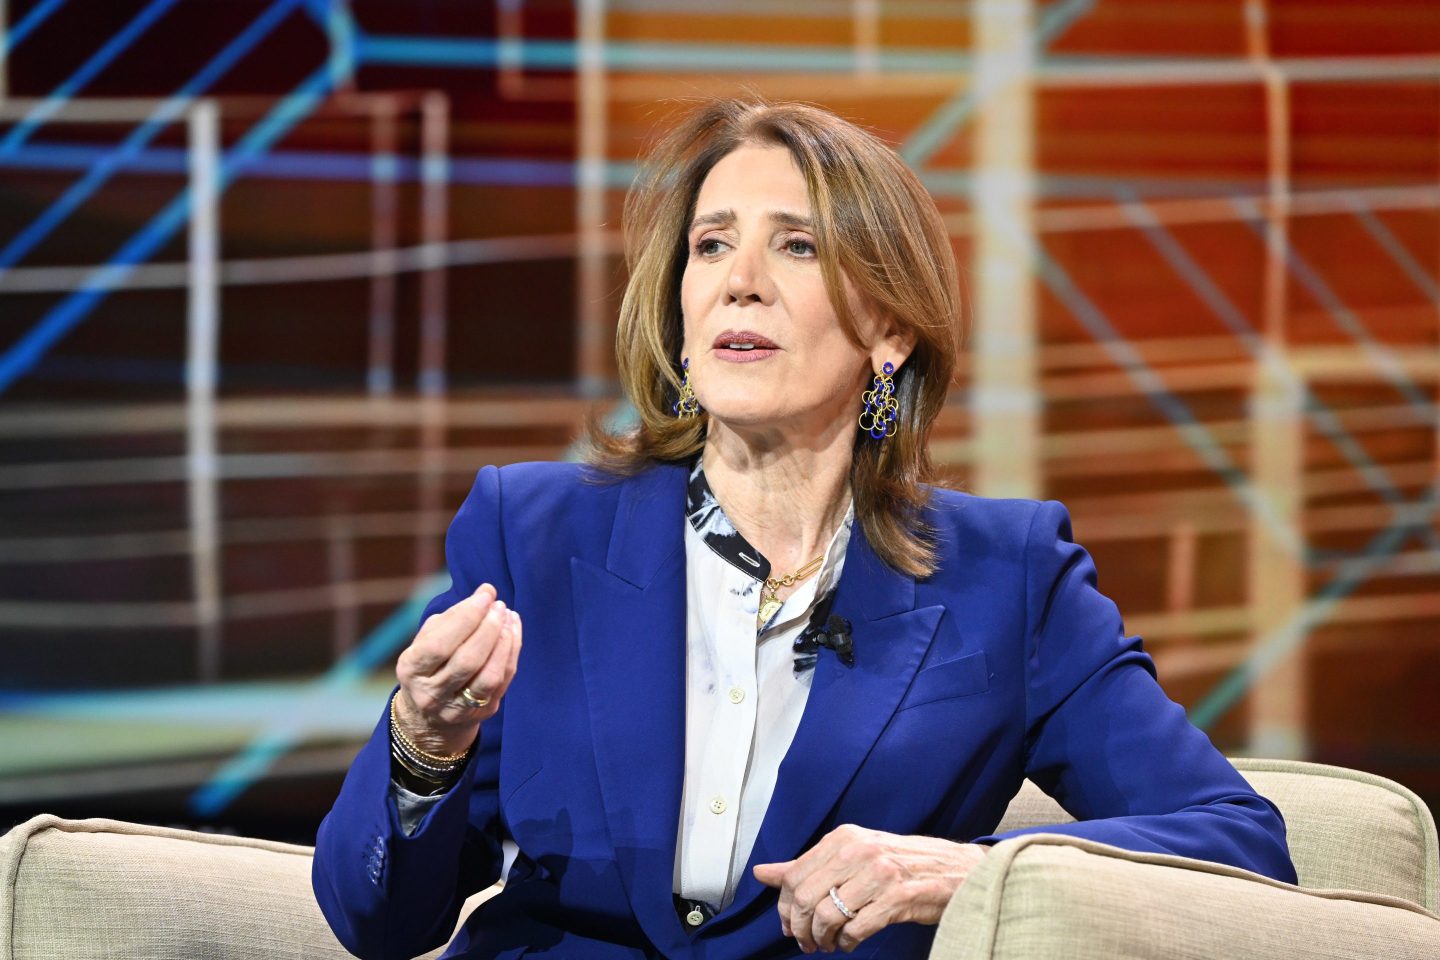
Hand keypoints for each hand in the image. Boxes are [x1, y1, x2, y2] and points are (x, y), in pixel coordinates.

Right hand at [393, 583, 521, 755]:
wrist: (428, 717)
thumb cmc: (429, 665)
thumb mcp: (425, 640)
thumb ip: (452, 617)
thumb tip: (484, 595)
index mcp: (412, 670)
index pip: (440, 644)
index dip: (467, 617)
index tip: (485, 595)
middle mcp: (432, 694)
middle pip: (467, 661)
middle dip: (489, 628)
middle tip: (499, 606)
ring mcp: (458, 708)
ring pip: (489, 676)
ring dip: (504, 641)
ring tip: (508, 616)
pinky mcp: (482, 713)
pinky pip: (503, 681)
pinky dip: (512, 652)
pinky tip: (513, 631)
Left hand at [752, 824, 988, 953]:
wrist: (956, 869)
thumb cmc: (901, 862)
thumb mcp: (853, 853)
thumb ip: (808, 865)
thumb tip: (763, 873)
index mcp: (844, 837)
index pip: (795, 875)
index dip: (784, 907)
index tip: (788, 924)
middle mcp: (859, 850)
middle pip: (805, 897)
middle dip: (799, 928)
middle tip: (806, 942)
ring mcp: (879, 874)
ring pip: (827, 916)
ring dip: (822, 939)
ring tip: (828, 944)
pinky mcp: (897, 899)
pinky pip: (856, 929)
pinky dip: (847, 943)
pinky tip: (850, 943)